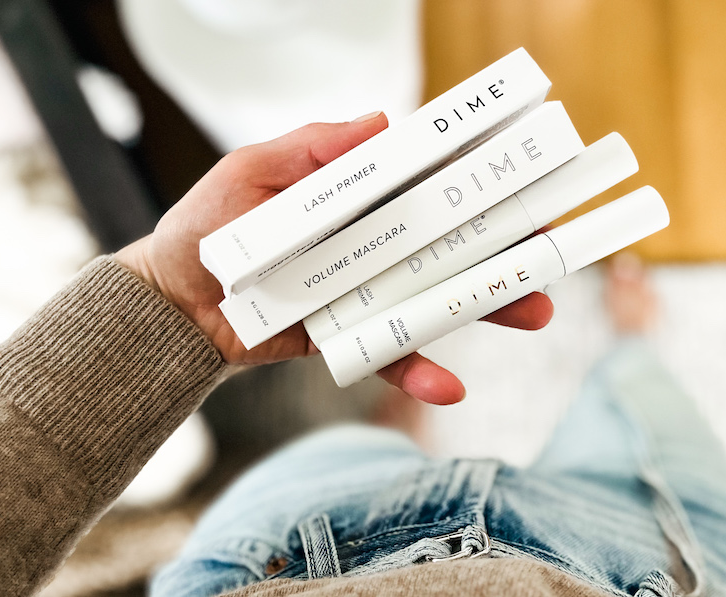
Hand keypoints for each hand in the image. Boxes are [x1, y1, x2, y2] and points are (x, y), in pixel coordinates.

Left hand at [115, 113, 554, 403]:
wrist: (171, 306)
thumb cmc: (206, 227)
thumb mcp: (250, 172)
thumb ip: (310, 148)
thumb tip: (380, 123)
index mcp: (356, 198)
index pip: (427, 184)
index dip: (476, 181)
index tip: (525, 179)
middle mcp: (369, 242)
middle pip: (448, 241)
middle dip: (504, 244)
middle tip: (554, 247)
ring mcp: (362, 291)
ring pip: (435, 296)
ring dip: (487, 304)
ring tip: (536, 310)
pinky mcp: (346, 336)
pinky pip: (389, 353)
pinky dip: (417, 371)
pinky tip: (451, 387)